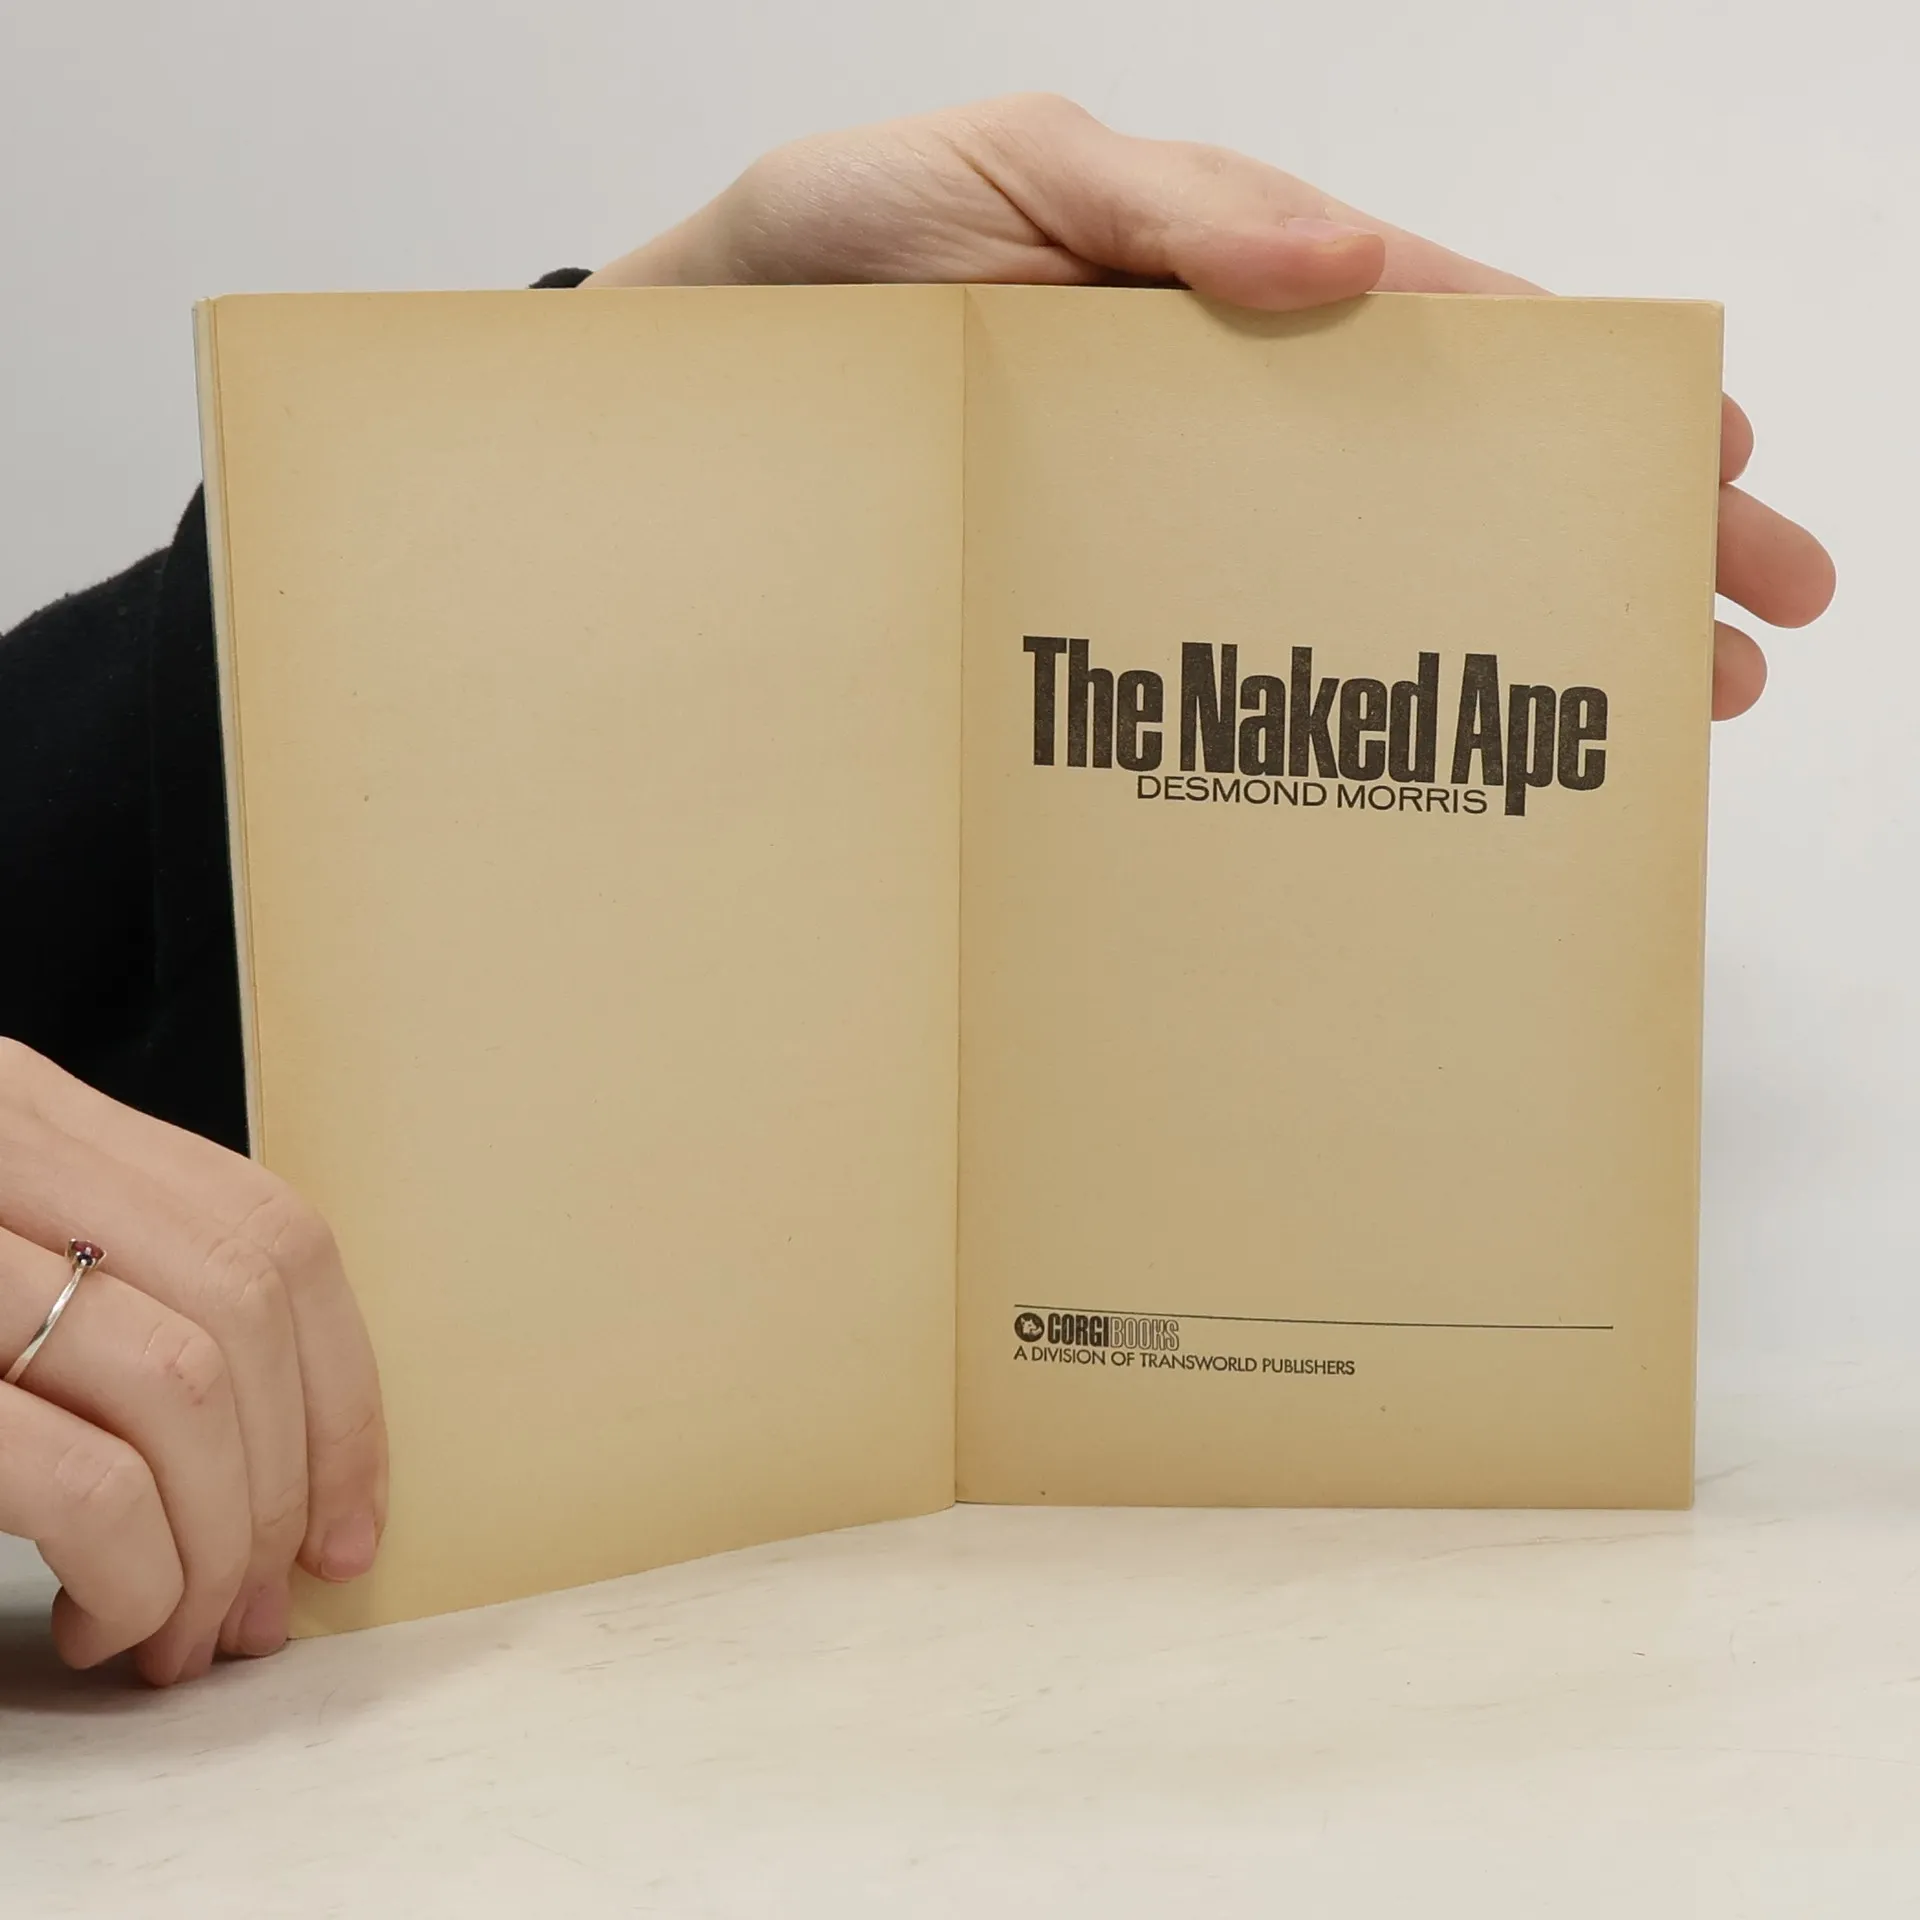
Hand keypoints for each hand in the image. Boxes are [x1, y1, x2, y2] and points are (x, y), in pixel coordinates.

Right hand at [0, 1042, 384, 1685]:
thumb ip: (108, 1293)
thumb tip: (293, 1456)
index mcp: (27, 1117)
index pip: (268, 1233)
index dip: (342, 1388)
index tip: (351, 1513)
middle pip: (244, 1308)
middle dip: (289, 1480)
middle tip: (263, 1603)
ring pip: (184, 1388)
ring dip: (217, 1542)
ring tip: (177, 1630)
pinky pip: (82, 1478)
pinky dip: (135, 1570)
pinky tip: (100, 1617)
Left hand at [590, 94, 1833, 719]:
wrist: (703, 358)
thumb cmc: (845, 242)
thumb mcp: (1019, 173)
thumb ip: (1181, 214)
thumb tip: (1353, 265)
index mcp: (1232, 292)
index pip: (1454, 344)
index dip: (1589, 409)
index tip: (1716, 468)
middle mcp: (1215, 417)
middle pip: (1443, 482)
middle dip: (1598, 548)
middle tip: (1735, 641)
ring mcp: (1153, 519)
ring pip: (1355, 583)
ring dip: (1493, 647)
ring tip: (1635, 725)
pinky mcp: (1078, 602)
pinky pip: (1221, 656)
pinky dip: (1320, 710)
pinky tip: (1401, 767)